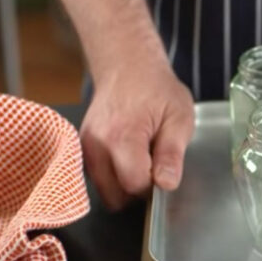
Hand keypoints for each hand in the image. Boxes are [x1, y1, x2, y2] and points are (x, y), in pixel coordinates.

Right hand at [80, 60, 193, 209]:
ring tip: (143, 157)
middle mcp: (95, 145)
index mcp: (121, 138)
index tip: (164, 167)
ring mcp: (85, 147)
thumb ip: (172, 154)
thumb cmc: (156, 88)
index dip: (154, 184)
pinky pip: (98, 176)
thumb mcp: (179, 118)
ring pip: (104, 188)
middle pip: (115, 194)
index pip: (135, 185)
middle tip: (155, 163)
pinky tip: (129, 155)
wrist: (127, 65)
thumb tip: (166, 184)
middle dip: (138, 188)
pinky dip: (114, 175)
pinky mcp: (82, 148)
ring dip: (125, 183)